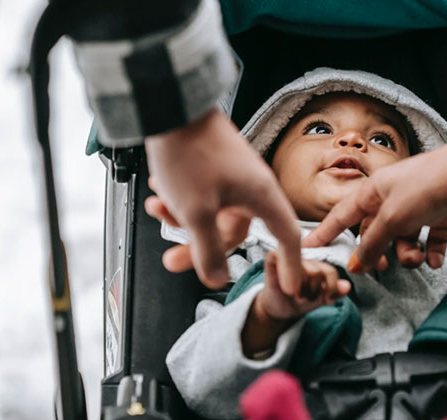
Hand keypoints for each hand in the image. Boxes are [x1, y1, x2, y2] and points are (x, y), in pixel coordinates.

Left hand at [144, 108, 301, 293]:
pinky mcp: (214, 166)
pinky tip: (158, 192)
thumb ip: (208, 250)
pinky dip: (180, 199)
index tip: (290, 287)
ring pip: (212, 213)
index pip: (287, 238)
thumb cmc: (189, 153)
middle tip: (173, 260)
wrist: (170, 105)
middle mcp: (252, 186)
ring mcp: (233, 175)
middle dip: (200, 247)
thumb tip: (217, 279)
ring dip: (181, 219)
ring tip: (156, 209)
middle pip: (233, 232)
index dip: (290, 265)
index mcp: (261, 196)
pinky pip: (202, 195)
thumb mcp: (196, 212)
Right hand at [242, 253, 351, 355]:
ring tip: (295, 296)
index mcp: (316, 265)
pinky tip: (284, 287)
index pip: (330, 271)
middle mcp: (303, 259)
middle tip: (305, 299)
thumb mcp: (320, 299)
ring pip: (303, 270)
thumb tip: (347, 286)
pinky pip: (276, 257)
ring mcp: (287, 258)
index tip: (326, 300)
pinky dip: (282, 274)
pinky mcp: (271, 260)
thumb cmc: (300, 300)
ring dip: (300, 290)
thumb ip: (335, 292)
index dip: (330, 288)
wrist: (278, 309)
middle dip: (313, 291)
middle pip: (317, 272)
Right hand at [302, 132, 446, 271]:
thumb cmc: (430, 184)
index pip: (342, 216)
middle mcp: (393, 197)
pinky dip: (432, 251)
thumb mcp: (394, 218)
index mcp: (374, 192)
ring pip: (403, 239)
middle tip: (382, 269)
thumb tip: (357, 264)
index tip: (309, 247)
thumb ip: (373, 243)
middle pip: (374, 233)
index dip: (325, 233)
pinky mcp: (441, 212)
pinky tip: (435, 259)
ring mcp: (418, 205)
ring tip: (419, 258)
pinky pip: (430, 239)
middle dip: (378, 252)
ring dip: (409, 254)